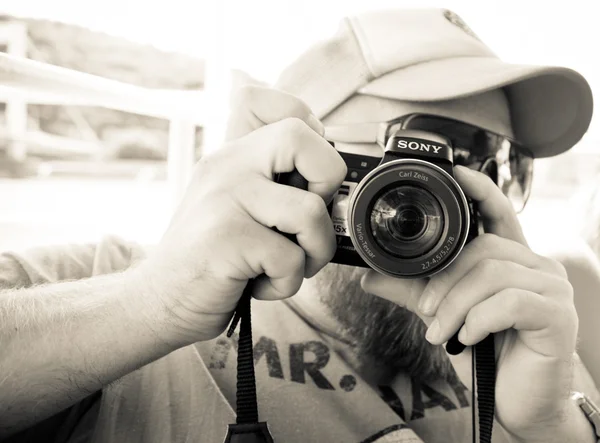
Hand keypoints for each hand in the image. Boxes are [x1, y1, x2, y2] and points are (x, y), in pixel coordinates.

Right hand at [135, 86, 345, 344]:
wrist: (161, 301)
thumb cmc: (212, 258)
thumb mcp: (235, 206)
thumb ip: (271, 181)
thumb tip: (330, 178)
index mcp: (233, 156)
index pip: (271, 103)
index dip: (308, 128)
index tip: (307, 173)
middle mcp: (226, 166)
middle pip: (300, 137)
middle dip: (328, 184)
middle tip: (306, 219)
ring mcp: (223, 199)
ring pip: (310, 211)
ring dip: (314, 252)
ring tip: (284, 265)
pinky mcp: (225, 238)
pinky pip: (291, 258)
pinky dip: (286, 283)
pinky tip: (258, 283)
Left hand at [361, 166, 583, 441]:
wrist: (520, 404)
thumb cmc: (488, 355)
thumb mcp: (445, 316)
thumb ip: (415, 292)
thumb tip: (371, 276)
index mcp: (512, 262)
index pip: (500, 214)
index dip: (480, 190)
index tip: (455, 172)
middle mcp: (537, 267)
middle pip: (484, 248)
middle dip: (446, 281)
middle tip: (426, 312)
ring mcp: (551, 289)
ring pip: (492, 274)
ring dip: (455, 305)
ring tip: (440, 333)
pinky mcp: (558, 316)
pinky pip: (509, 302)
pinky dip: (479, 319)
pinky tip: (468, 339)